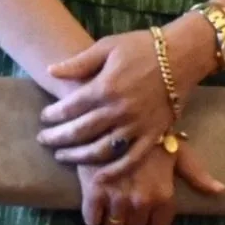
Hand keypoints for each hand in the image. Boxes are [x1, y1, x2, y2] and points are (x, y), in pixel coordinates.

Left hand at [39, 30, 180, 179]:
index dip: (52, 115)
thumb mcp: (107, 46)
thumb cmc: (142, 47)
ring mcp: (136, 126)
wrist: (181, 55)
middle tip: (43, 140)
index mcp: (105, 87)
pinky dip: (113, 172)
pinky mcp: (152, 135)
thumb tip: (51, 70)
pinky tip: (98, 178)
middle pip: (80, 132)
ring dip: (77, 157)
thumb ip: (79, 62)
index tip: (43, 118)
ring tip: (62, 156)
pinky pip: (130, 160)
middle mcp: (118, 110)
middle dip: (57, 138)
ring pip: (100, 150)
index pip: (69, 108)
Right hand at [79, 141, 224, 224]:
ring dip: (113, 218)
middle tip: (127, 200)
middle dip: (132, 217)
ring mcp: (117, 198)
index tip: (145, 206)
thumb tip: (221, 191)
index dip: (151, 217)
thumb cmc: (147, 130)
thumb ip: (195, 173)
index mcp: (163, 193)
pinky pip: (92, 219)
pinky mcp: (93, 191)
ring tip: (111, 202)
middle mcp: (142, 200)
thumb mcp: (176, 149)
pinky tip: (95, 201)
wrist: (113, 112)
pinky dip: (93, 214)